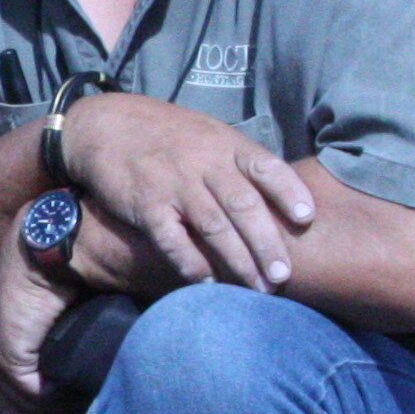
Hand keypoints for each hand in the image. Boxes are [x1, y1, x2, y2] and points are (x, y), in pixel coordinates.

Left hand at [0, 232, 83, 413]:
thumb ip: (50, 351)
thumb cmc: (59, 277)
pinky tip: (76, 389)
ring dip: (56, 413)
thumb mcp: (50, 321)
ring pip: (22, 410)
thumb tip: (67, 381)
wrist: (52, 246)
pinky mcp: (7, 354)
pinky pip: (34, 396)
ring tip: (83, 401)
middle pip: (3, 413)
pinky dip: (58, 399)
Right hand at [62, 90, 314, 292]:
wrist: (107, 124)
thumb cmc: (167, 135)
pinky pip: (174, 240)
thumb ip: (239, 162)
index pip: (265, 166)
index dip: (289, 191)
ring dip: (239, 261)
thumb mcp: (208, 134)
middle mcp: (204, 163)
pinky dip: (192, 264)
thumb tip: (282, 196)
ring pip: (214, 227)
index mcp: (225, 144)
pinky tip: (208, 283)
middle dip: (267, 243)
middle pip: (244, 206)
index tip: (307, 218)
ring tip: (257, 288)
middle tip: (284, 276)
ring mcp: (175, 184)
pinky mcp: (146, 205)